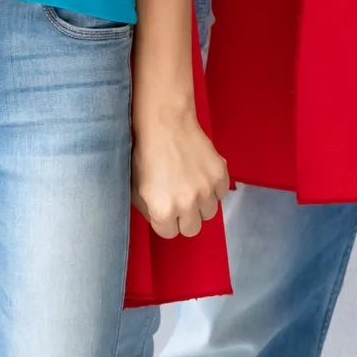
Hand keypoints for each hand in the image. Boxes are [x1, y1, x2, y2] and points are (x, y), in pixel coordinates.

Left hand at [134, 110, 230, 239]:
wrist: (164, 123)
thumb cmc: (145, 152)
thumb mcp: (135, 187)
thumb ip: (148, 210)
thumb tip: (159, 218)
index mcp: (162, 210)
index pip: (169, 233)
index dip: (165, 221)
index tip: (164, 208)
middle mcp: (186, 204)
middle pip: (192, 229)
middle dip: (184, 218)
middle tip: (179, 201)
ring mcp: (206, 190)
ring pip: (209, 213)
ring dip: (201, 204)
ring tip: (191, 186)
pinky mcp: (220, 174)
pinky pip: (221, 193)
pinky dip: (214, 188)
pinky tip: (202, 176)